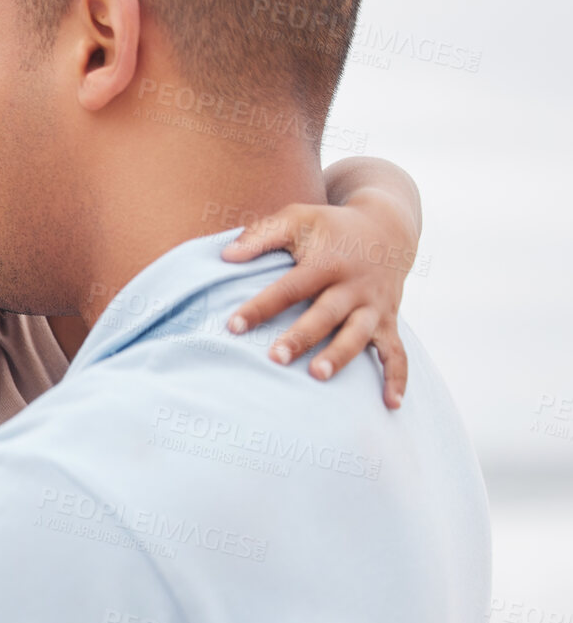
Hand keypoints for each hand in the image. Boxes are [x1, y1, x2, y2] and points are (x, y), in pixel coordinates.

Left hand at [222, 196, 415, 408]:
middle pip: (326, 314)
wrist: (388, 227)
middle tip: (275, 358)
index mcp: (327, 262)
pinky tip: (390, 404)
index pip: (289, 287)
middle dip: (302, 336)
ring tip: (317, 376)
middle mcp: (353, 286)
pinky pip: (397, 352)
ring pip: (358, 335)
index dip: (261, 306)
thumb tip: (225, 256)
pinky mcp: (389, 321)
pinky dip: (397, 377)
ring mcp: (373, 306)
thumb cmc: (330, 227)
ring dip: (340, 356)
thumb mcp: (297, 218)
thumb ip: (261, 236)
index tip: (233, 326)